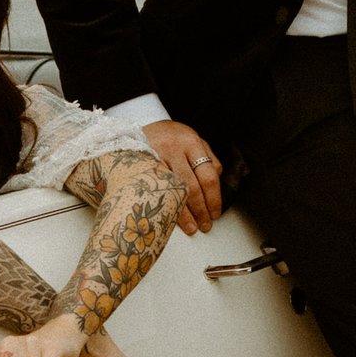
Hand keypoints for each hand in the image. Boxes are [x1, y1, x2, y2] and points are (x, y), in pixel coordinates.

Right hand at [141, 116, 224, 232]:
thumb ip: (208, 159)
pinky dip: (166, 205)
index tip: (216, 213)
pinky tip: (171, 216)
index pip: (209, 175)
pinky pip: (157, 189)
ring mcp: (157, 156)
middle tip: (206, 225)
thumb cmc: (170, 138)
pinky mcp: (142, 164)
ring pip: (174, 190)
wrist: (138, 128)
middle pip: (192, 186)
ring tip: (192, 228)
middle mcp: (175, 148)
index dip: (214, 198)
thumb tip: (217, 184)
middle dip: (201, 210)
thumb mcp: (193, 141)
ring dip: (185, 214)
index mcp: (192, 143)